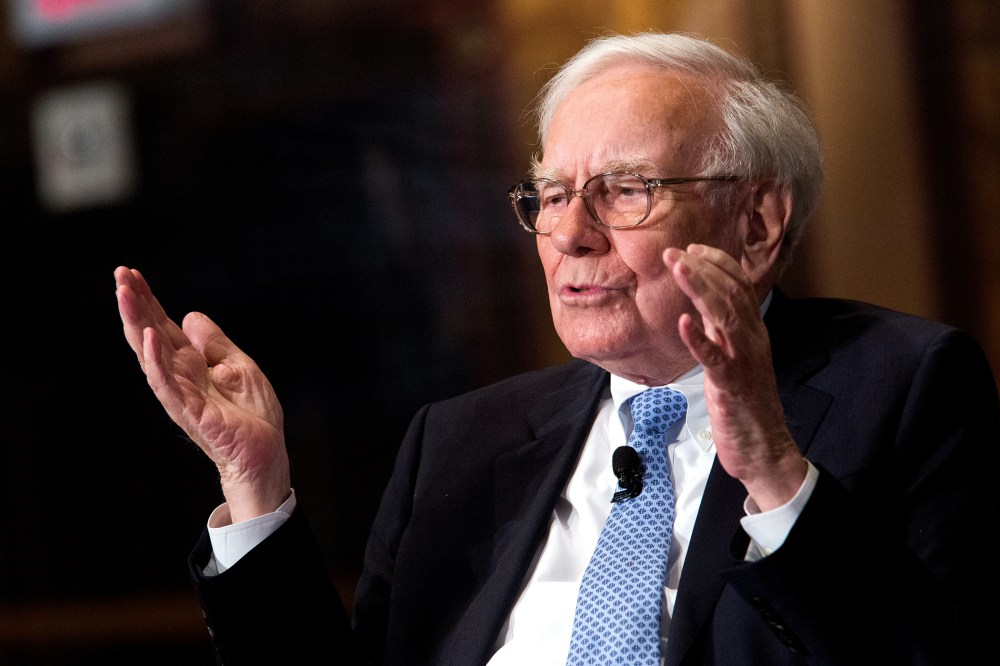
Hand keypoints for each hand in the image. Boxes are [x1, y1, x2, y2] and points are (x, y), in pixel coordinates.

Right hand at [115, 266, 289, 522]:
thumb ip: (213, 343)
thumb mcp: (238, 365)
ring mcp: (181, 394)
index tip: (131, 273)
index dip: (148, 301)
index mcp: (191, 363)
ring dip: (137, 325)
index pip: (162, 326)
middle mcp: (179, 376)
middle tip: (120, 275)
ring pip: (151, 355)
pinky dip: (157, 361)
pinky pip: (168, 385)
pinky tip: (150, 337)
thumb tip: (191, 315)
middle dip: (135, 305)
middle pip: (150, 335)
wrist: (265, 453)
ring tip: (125, 296)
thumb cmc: (252, 414)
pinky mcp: (190, 412)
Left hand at [663, 245, 806, 509]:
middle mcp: (752, 340)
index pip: (740, 286)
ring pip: (725, 316)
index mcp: (753, 332)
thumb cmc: (745, 404)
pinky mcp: (731, 385)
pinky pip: (715, 359)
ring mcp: (743, 361)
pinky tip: (683, 323)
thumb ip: (723, 333)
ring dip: (700, 290)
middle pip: (731, 294)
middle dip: (702, 269)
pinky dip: (699, 340)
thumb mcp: (735, 359)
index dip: (718, 263)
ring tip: (678, 268)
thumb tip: (701, 308)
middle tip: (674, 252)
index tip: (692, 248)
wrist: (763, 448)